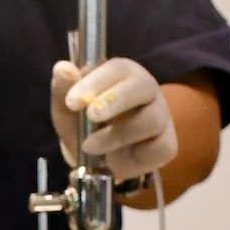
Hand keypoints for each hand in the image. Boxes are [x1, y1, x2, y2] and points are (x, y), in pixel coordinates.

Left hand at [49, 57, 177, 181]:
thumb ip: (63, 90)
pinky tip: (115, 161)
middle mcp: (147, 90)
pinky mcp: (167, 144)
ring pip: (151, 119)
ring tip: (91, 147)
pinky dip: (135, 158)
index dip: (95, 82)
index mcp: (123, 73)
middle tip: (91, 115)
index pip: (117, 68)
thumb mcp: (67, 110)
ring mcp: (161, 117)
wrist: (97, 161)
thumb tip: (62, 68)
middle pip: (144, 86)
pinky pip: (160, 148)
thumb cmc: (84, 125)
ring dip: (118, 134)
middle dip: (115, 100)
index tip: (73, 101)